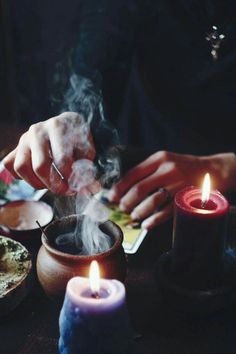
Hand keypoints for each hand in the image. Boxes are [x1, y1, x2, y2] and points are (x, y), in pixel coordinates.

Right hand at [2, 112, 95, 193]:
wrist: (66, 126)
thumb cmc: (77, 141)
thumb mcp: (87, 152)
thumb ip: (87, 171)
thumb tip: (92, 190)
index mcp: (58, 127)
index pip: (62, 160)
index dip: (70, 178)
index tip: (76, 186)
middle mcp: (38, 130)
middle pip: (40, 166)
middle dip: (54, 185)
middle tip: (64, 190)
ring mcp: (24, 139)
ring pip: (21, 167)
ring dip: (37, 183)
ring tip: (50, 184)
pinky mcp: (16, 147)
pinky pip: (10, 166)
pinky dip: (22, 177)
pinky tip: (37, 177)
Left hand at [108, 150, 235, 229]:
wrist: (211, 171)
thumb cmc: (183, 167)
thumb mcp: (165, 161)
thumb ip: (147, 171)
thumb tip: (124, 188)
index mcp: (159, 158)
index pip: (133, 173)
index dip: (119, 187)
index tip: (111, 197)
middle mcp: (168, 170)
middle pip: (140, 188)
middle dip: (126, 201)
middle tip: (122, 208)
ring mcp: (177, 184)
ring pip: (152, 201)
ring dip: (139, 212)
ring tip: (133, 216)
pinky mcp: (185, 198)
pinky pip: (166, 212)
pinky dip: (154, 220)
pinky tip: (146, 225)